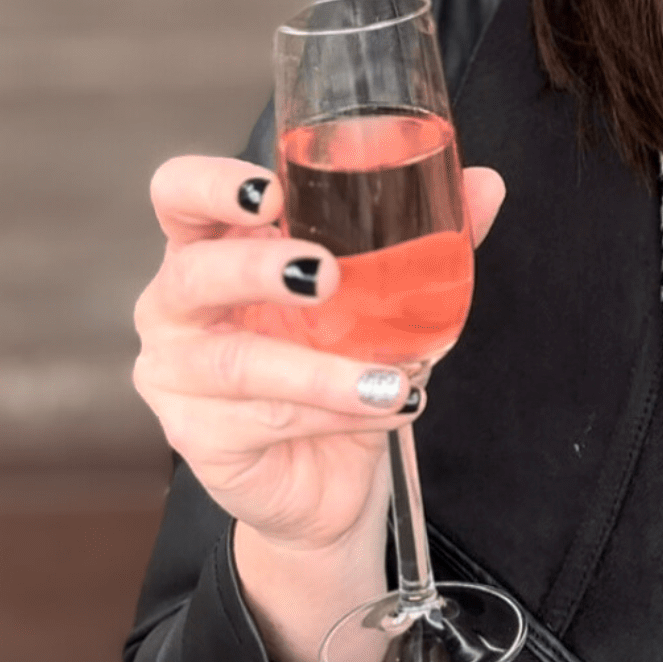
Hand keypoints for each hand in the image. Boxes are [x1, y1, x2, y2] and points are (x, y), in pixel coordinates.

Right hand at [132, 154, 504, 661]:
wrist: (332, 476)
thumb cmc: (339, 363)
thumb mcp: (384, 297)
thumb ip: (425, 239)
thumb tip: (486, 184)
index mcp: (213, 248)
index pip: (179, 195)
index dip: (210, 186)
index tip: (270, 193)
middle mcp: (177, 306)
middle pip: (191, 273)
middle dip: (256, 268)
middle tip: (325, 275)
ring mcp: (176, 374)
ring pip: (237, 363)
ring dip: (321, 370)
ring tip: (391, 378)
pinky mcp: (196, 436)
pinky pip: (262, 420)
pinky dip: (333, 413)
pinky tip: (385, 408)